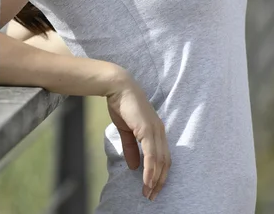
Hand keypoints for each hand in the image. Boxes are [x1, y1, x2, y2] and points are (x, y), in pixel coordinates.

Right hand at [106, 71, 171, 201]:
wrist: (119, 87)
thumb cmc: (123, 105)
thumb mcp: (126, 131)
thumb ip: (131, 148)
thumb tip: (133, 166)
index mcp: (156, 130)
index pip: (163, 157)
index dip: (159, 173)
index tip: (153, 187)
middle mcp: (160, 131)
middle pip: (165, 162)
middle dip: (159, 181)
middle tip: (152, 196)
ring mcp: (155, 130)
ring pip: (160, 161)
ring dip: (155, 179)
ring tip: (149, 192)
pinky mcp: (148, 130)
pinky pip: (151, 155)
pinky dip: (151, 170)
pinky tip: (147, 180)